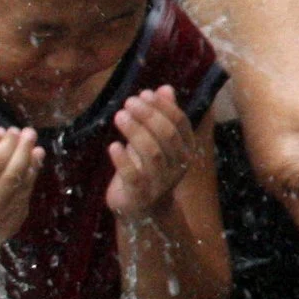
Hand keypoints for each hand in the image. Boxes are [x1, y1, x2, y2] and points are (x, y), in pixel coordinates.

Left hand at [105, 86, 196, 218]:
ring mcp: (160, 182)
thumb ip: (162, 116)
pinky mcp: (140, 194)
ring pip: (152, 153)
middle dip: (148, 115)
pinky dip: (122, 159)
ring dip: (135, 132)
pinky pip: (134, 175)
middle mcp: (178, 165)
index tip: (144, 94)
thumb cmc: (147, 169)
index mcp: (185, 150)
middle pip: (167, 135)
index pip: (180, 123)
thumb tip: (165, 88)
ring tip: (119, 116)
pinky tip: (113, 145)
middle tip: (128, 102)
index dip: (163, 106)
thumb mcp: (156, 141)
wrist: (142, 210)